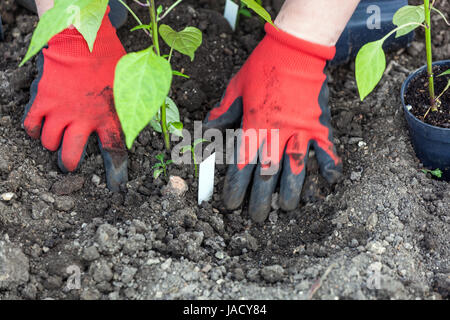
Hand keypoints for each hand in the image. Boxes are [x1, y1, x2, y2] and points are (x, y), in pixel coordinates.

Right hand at [23, 7, 127, 190]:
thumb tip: (146, 124)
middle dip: (69, 163)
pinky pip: (31, 126)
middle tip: (69, 164)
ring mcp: (60, 111)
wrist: (84, 39)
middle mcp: (84, 120)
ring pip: (50, 142)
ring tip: (56, 138)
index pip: (115, 152)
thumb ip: (134, 108)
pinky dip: (34, 130)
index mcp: (109, 117)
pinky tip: (39, 128)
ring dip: (52, 143)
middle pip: (71, 156)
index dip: (116, 172)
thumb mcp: (129, 87)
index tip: (116, 186)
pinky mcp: (43, 101)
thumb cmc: (110, 61)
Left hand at [204, 23, 341, 222]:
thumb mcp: (235, 89)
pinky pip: (327, 150)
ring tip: (287, 209)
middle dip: (261, 199)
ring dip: (292, 192)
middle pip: (268, 174)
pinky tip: (329, 184)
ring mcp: (301, 130)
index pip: (242, 164)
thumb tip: (205, 134)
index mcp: (254, 125)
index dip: (236, 188)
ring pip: (297, 169)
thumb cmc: (262, 67)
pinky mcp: (320, 124)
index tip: (231, 205)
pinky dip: (329, 167)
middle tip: (257, 217)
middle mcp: (277, 133)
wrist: (295, 49)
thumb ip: (222, 115)